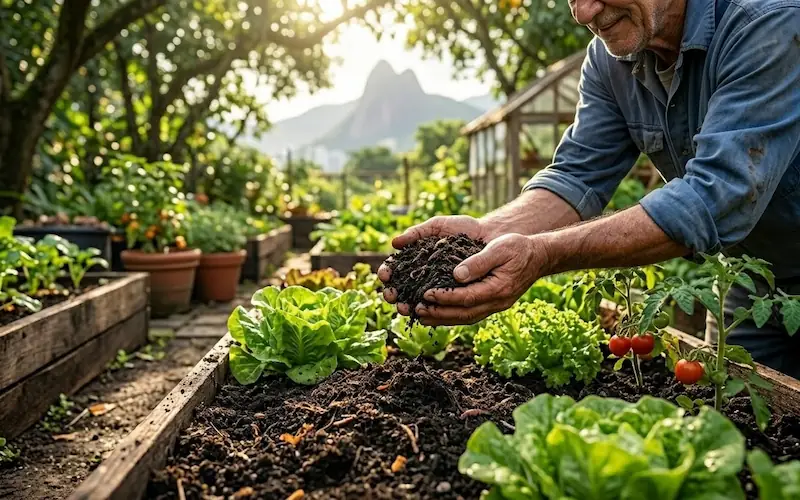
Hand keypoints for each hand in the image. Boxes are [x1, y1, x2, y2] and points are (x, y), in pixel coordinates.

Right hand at [377, 215, 492, 314]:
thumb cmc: (462, 228)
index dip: (387, 272)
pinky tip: (424, 316)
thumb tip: (395, 243)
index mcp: (415, 258)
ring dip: (408, 307)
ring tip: (405, 308)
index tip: (385, 274)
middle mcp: (423, 275)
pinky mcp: (452, 297)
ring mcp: (437, 287)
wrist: (489, 237)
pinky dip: (430, 313)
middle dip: (392, 294)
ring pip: (417, 301)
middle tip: (391, 296)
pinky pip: (439, 308)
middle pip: (401, 288)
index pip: (395, 268)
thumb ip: (416, 232)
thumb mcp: (438, 226)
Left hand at [414, 233, 550, 325]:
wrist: (538, 256)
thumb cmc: (518, 248)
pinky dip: (452, 316)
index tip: (426, 294)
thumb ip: (479, 261)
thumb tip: (457, 274)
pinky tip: (438, 314)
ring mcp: (496, 306)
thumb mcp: (500, 248)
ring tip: (421, 316)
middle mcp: (497, 302)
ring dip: (443, 319)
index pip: (467, 297)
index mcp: (499, 289)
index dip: (445, 298)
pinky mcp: (492, 304)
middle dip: (439, 313)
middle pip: (464, 313)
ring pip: (466, 318)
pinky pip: (470, 315)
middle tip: (417, 310)